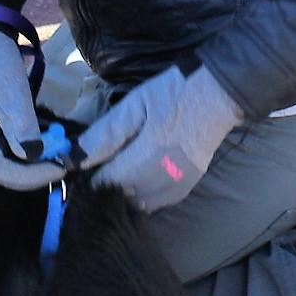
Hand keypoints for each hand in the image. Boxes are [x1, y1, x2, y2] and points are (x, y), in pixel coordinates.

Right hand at [0, 14, 63, 190]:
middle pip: (1, 168)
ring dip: (33, 159)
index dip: (30, 175)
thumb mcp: (8, 81)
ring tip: (60, 148)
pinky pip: (7, 142)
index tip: (61, 167)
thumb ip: (18, 117)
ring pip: (5, 157)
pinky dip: (29, 144)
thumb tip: (32, 154)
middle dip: (33, 170)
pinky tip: (48, 134)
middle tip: (64, 162)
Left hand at [80, 64, 242, 213]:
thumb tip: (76, 158)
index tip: (93, 163)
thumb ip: (105, 133)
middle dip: (112, 181)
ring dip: (128, 189)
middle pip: (124, 193)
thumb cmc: (173, 93)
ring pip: (141, 202)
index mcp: (148, 152)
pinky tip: (144, 177)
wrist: (219, 94)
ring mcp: (180, 183)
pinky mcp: (190, 184)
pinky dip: (146, 195)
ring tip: (128, 167)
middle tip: (112, 160)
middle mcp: (164, 175)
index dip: (95, 174)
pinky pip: (159, 202)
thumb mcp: (134, 104)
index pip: (109, 180)